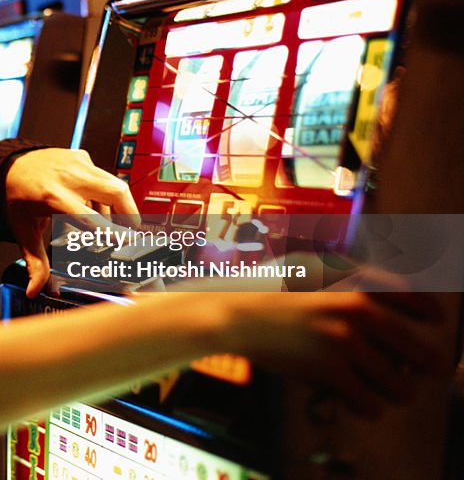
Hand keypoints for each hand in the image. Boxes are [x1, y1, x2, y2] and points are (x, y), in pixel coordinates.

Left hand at [4, 148, 138, 297]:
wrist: (8, 166)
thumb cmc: (17, 199)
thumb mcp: (24, 230)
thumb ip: (35, 262)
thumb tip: (35, 291)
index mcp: (52, 197)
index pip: (89, 216)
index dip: (111, 230)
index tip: (127, 242)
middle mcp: (68, 177)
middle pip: (114, 192)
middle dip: (130, 214)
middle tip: (132, 234)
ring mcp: (77, 163)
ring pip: (114, 183)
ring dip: (120, 205)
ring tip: (114, 224)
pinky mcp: (82, 156)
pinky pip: (103, 177)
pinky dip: (106, 194)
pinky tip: (96, 207)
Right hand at [216, 287, 449, 415]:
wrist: (232, 312)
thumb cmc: (264, 285)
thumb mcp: (309, 262)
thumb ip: (346, 269)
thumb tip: (380, 280)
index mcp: (355, 280)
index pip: (414, 297)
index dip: (430, 312)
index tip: (436, 321)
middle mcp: (357, 309)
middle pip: (416, 347)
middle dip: (428, 363)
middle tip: (430, 370)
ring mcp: (344, 341)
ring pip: (399, 383)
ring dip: (400, 390)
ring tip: (396, 391)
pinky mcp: (328, 370)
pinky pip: (369, 401)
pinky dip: (370, 406)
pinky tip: (364, 402)